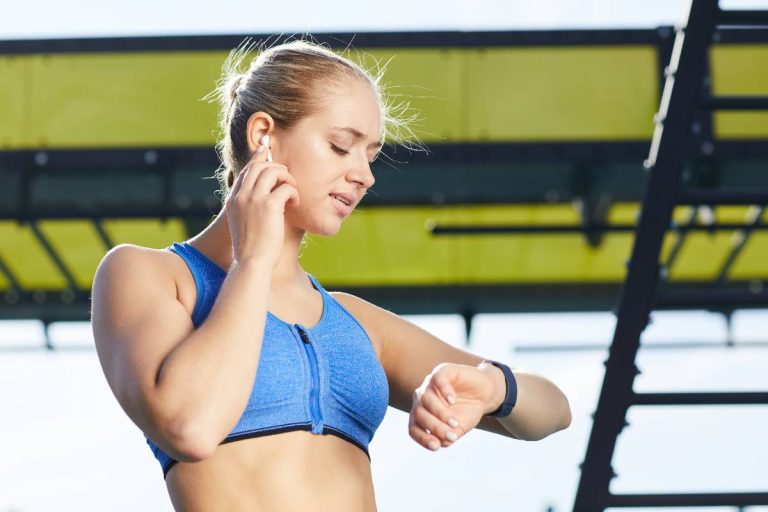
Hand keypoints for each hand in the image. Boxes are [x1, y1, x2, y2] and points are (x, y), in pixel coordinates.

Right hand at [225, 136, 299, 268]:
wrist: (252, 263)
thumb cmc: (252, 248)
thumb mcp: (245, 224)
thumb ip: (250, 208)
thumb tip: (266, 199)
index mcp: (233, 200)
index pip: (246, 170)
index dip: (258, 157)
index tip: (267, 149)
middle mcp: (241, 196)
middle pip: (259, 165)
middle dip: (277, 167)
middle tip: (287, 178)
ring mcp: (253, 200)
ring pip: (272, 171)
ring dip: (286, 177)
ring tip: (291, 191)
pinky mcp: (269, 206)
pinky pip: (285, 187)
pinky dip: (293, 192)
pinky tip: (294, 203)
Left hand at [408, 362, 498, 450]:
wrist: (484, 393)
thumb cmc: (468, 411)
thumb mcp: (459, 428)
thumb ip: (449, 436)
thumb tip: (441, 442)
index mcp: (422, 413)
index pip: (413, 427)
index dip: (422, 438)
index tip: (436, 446)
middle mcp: (422, 398)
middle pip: (419, 413)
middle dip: (435, 427)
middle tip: (452, 434)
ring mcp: (430, 384)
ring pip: (426, 398)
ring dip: (440, 413)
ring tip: (455, 422)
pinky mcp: (443, 371)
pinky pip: (438, 379)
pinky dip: (444, 391)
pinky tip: (453, 401)